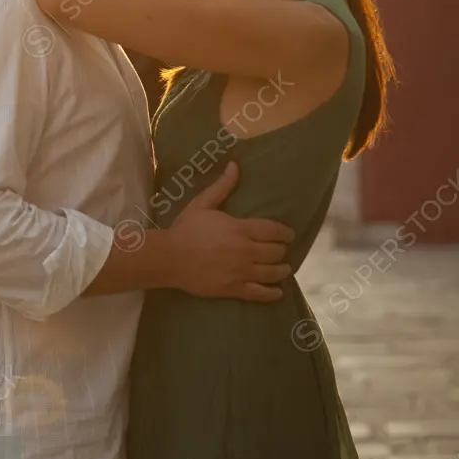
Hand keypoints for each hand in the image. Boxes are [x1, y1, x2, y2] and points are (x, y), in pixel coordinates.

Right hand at [167, 162, 293, 301]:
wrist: (170, 257)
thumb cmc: (185, 229)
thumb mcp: (202, 203)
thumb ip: (222, 186)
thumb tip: (235, 165)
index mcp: (240, 229)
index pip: (274, 230)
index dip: (285, 233)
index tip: (289, 235)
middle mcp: (246, 251)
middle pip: (276, 252)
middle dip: (283, 250)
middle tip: (282, 251)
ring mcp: (241, 272)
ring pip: (273, 272)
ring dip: (282, 270)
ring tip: (284, 268)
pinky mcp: (234, 289)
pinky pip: (260, 293)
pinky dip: (272, 292)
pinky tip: (278, 291)